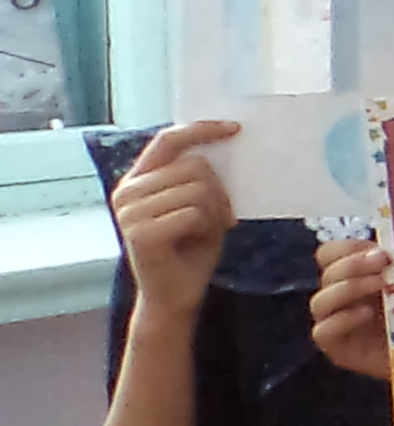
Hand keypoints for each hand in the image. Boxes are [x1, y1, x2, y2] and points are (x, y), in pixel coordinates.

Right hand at [109, 124, 238, 322]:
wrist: (173, 296)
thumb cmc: (189, 249)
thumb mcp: (197, 205)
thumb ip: (199, 178)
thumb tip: (224, 141)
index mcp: (137, 180)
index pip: (167, 140)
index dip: (201, 130)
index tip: (234, 128)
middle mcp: (127, 193)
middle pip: (193, 166)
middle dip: (219, 190)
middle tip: (223, 216)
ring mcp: (130, 213)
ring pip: (197, 189)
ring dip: (215, 210)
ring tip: (207, 229)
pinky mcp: (141, 234)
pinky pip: (194, 213)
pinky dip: (208, 226)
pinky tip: (199, 241)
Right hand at [309, 239, 393, 379]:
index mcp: (357, 276)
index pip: (331, 254)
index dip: (347, 247)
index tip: (378, 248)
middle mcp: (342, 297)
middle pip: (327, 272)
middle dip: (353, 263)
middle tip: (382, 261)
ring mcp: (337, 323)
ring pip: (320, 301)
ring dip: (348, 287)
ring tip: (379, 284)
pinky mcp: (339, 348)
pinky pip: (324, 331)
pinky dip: (342, 319)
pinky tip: (367, 314)